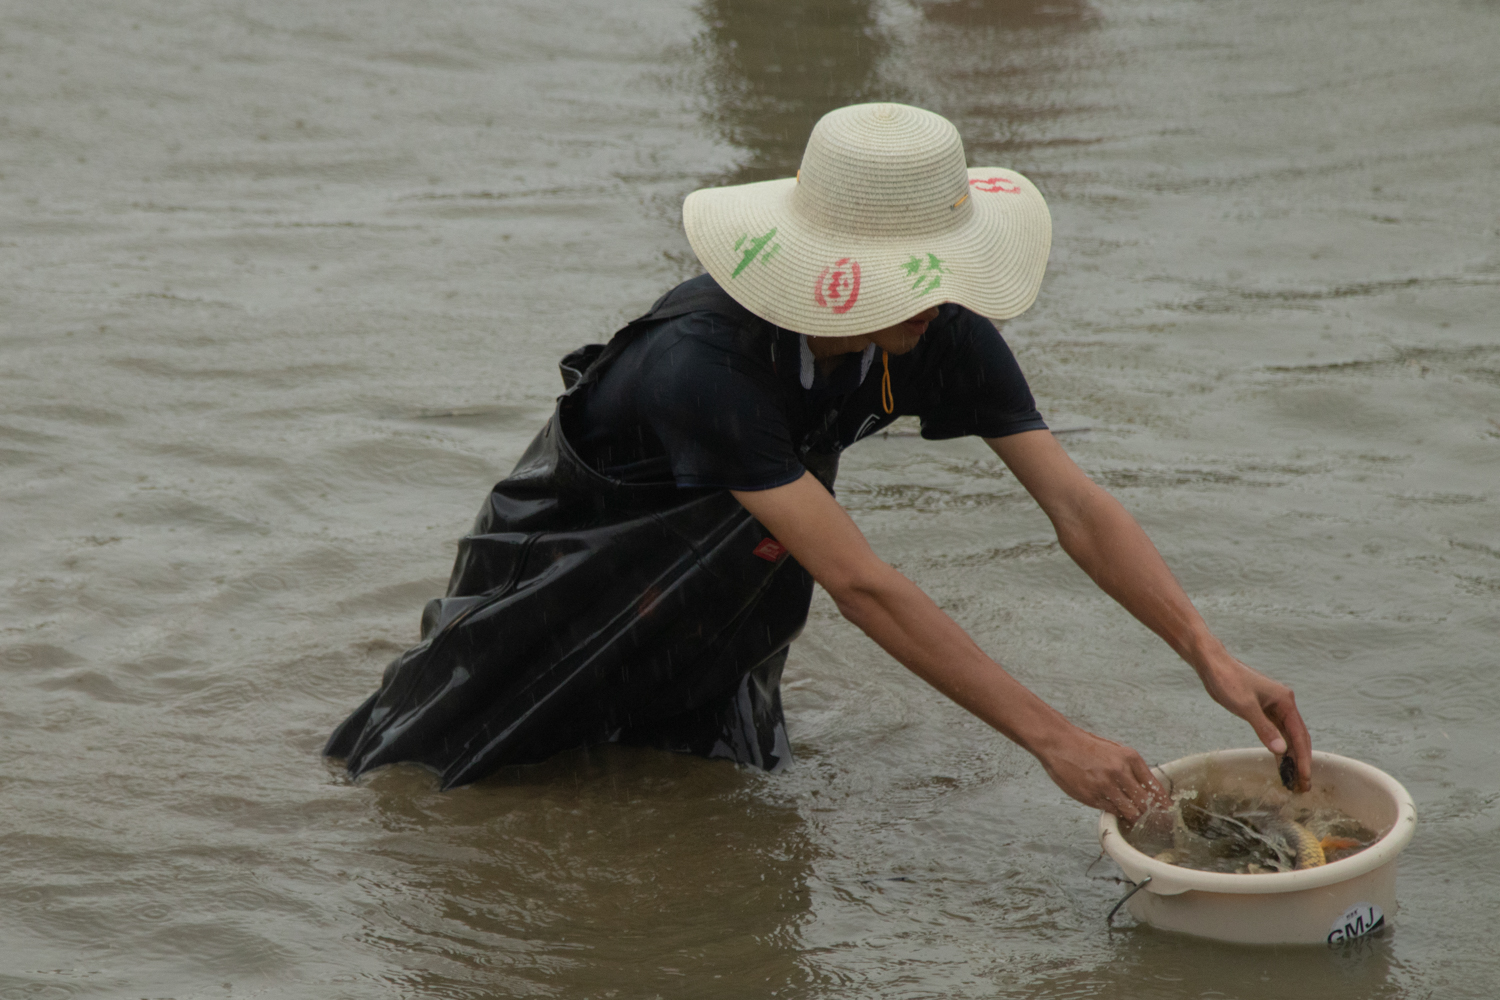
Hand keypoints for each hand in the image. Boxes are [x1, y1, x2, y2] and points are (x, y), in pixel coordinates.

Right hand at [1033, 724, 1169, 821]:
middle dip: (1152, 816)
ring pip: (1130, 812)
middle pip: (1145, 803)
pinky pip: (1112, 811)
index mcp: (1130, 757)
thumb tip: (1148, 791)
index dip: (1164, 804)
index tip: (1168, 813)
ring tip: (1138, 822)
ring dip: (1134, 818)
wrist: (1059, 743)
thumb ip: (1131, 769)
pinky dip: (1117, 814)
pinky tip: (1118, 814)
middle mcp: (1120, 771)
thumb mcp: (1115, 751)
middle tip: (1156, 824)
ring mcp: (1105, 785)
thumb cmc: (1086, 746)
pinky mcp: (1091, 796)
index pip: (1155, 787)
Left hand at [1198, 656, 1311, 791]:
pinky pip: (1276, 731)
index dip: (1302, 758)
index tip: (1305, 777)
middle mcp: (1284, 703)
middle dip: (1301, 761)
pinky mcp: (1263, 709)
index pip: (1299, 735)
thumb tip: (1281, 750)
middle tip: (1303, 785)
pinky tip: (1279, 761)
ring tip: (1293, 779)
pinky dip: (1278, 746)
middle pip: (1298, 737)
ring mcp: (1274, 706)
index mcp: (1285, 701)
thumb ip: (1264, 728)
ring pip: (1287, 736)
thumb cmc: (1227, 680)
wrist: (1212, 664)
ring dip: (1290, 756)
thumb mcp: (1245, 706)